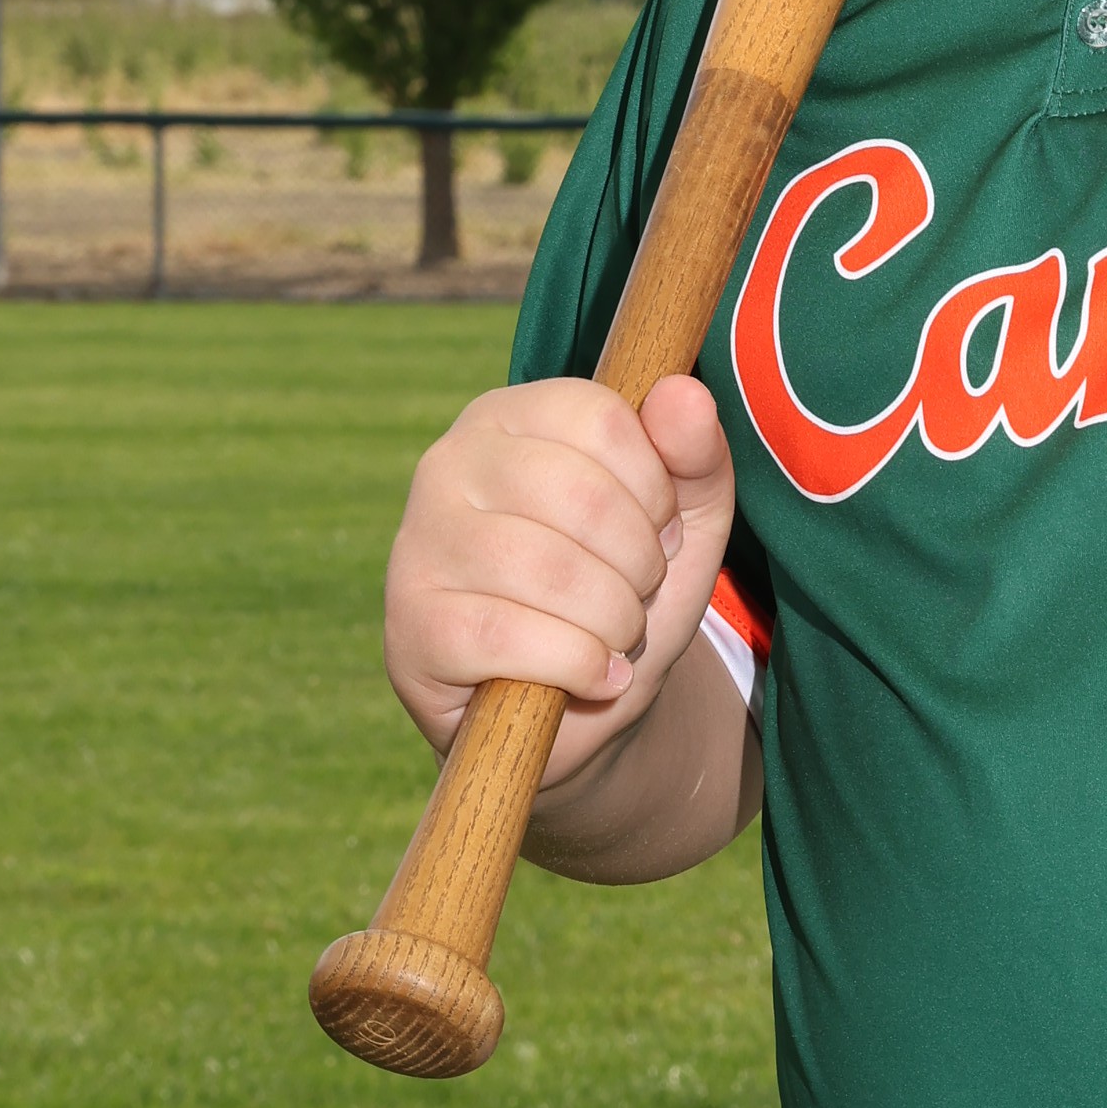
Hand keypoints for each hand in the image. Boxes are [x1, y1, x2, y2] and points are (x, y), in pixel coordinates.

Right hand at [382, 371, 735, 785]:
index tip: (659, 532)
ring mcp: (419, 544)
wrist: (579, 713)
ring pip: (548, 568)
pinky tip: (593, 676)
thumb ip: (695, 456)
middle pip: (580, 495)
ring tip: (616, 637)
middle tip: (638, 594)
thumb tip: (684, 393)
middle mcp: (449, 464)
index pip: (601, 419)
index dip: (656, 490)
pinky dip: (577, 665)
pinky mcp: (411, 625)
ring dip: (615, 620)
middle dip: (639, 563)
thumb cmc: (621, 594)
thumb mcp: (684, 525)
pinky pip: (510, 636)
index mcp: (508, 417)